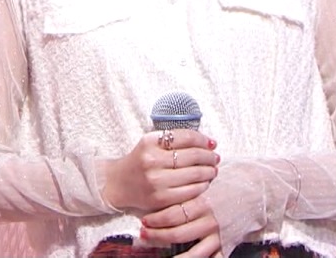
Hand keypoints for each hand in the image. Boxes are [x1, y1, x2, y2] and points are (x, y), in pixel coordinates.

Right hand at [101, 128, 218, 214]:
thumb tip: (208, 143)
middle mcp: (152, 160)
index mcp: (149, 142)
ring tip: (212, 170)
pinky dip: (202, 186)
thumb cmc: (140, 161)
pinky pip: (191, 191)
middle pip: (193, 155)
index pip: (185, 137)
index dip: (203, 139)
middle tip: (215, 158)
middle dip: (209, 156)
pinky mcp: (161, 198)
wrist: (119, 183)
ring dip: (209, 171)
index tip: (212, 143)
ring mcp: (157, 181)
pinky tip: (203, 183)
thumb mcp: (150, 144)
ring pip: (195, 174)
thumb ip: (174, 140)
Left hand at [139, 195, 221, 257]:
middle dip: (159, 236)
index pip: (174, 214)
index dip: (157, 219)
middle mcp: (209, 221)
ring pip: (194, 253)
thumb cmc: (215, 192)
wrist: (243, 197)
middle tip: (145, 235)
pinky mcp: (224, 245)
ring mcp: (217, 236)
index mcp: (201, 204)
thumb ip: (180, 194)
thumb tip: (152, 201)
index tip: (144, 221)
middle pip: (179, 234)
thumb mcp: (198, 188)